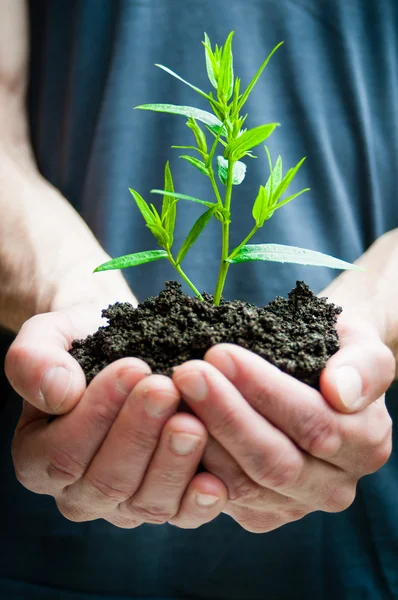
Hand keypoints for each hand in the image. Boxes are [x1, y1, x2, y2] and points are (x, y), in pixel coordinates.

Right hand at [5, 304, 226, 528]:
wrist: (126, 347)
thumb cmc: (85, 342)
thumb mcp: (49, 337)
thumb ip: (33, 361)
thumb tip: (58, 393)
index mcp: (38, 457)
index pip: (63, 454)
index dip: (98, 415)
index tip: (133, 368)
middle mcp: (78, 491)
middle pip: (107, 481)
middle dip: (139, 434)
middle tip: (166, 389)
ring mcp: (124, 504)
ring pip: (146, 502)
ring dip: (172, 462)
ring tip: (193, 421)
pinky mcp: (166, 503)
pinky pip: (182, 515)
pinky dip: (199, 501)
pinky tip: (214, 478)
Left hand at [172, 315, 394, 532]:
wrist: (318, 375)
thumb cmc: (334, 351)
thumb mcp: (360, 343)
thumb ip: (363, 366)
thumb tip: (340, 392)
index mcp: (365, 444)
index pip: (314, 424)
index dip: (264, 392)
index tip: (220, 353)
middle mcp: (334, 487)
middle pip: (274, 462)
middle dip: (224, 416)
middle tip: (186, 373)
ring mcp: (294, 507)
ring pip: (241, 485)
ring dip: (200, 438)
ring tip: (170, 393)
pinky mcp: (259, 515)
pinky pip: (219, 497)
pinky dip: (191, 462)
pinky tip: (168, 423)